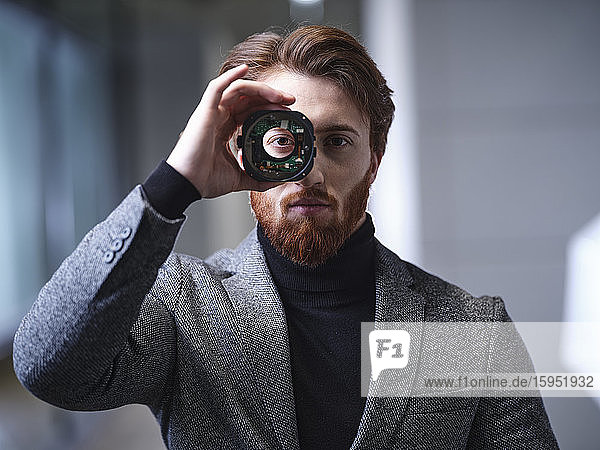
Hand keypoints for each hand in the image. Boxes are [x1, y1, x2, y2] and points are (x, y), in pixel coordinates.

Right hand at [166, 64, 295, 198]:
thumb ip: (258, 177)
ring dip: (261, 89)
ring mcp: (212, 113)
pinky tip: (245, 70)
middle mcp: (219, 117)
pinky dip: (231, 76)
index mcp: (226, 129)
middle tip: (290, 101)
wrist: (188, 184)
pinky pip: (217, 87)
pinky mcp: (204, 112)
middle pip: (248, 98)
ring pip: (238, 90)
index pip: (251, 110)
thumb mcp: (240, 177)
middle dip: (271, 96)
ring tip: (279, 95)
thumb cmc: (206, 179)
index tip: (287, 112)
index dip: (269, 108)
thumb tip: (278, 180)